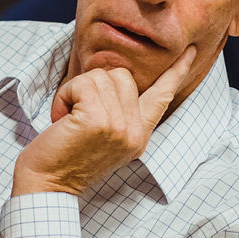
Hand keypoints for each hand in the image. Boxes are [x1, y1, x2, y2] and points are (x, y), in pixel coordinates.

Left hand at [11, 47, 196, 197]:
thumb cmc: (66, 158)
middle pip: (122, 76)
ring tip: (69, 119)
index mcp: (139, 136)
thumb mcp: (105, 138)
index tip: (191, 52)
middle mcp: (135, 132)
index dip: (177, 72)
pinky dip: (64, 96)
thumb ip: (119, 113)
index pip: (162, 97)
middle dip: (92, 86)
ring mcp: (120, 127)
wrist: (47, 186)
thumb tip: (116, 77)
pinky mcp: (98, 121)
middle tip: (76, 115)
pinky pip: (82, 83)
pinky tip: (61, 119)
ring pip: (102, 76)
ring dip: (75, 91)